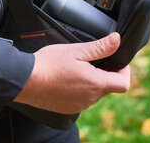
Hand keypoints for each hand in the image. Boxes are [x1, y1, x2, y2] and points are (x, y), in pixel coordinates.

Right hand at [13, 32, 129, 113]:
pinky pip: (83, 98)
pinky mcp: (69, 108)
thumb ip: (100, 47)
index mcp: (95, 83)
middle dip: (107, 72)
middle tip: (95, 59)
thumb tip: (117, 40)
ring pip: (96, 93)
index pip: (124, 83)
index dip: (124, 70)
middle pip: (109, 87)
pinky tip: (68, 77)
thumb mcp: (76, 50)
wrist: (25, 80)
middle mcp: (90, 98)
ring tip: (79, 66)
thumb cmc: (48, 64)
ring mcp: (79, 105)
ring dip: (93, 80)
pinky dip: (81, 88)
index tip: (115, 60)